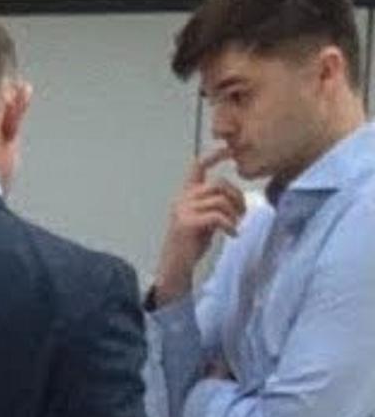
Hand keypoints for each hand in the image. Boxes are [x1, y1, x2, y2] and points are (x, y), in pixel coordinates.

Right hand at [152, 158, 243, 301]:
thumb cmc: (190, 245)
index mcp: (186, 195)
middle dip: (237, 197)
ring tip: (236, 226)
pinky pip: (218, 216)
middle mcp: (182, 198)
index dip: (213, 156)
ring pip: (220, 200)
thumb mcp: (205, 219)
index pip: (198, 167)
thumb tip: (237, 198)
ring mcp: (182, 210)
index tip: (228, 150)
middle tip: (242, 214)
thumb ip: (214, 205)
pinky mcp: (186, 223)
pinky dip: (230, 225)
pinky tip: (232, 234)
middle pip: (219, 184)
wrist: (174, 267)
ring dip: (235, 214)